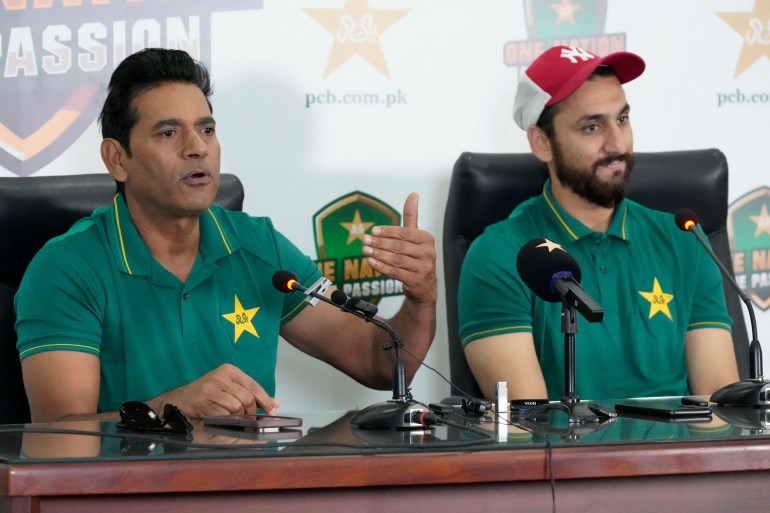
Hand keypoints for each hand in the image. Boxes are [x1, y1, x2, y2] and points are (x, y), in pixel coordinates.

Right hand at [152, 363, 279, 418]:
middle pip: (247, 398)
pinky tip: (222, 418)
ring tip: (234, 418)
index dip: (265, 400)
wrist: (181, 399)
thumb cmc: (207, 394)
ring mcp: (212, 388)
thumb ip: (251, 393)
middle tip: (249, 418)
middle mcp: (221, 376)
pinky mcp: (204, 400)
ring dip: (238, 417)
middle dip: (251, 412)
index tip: (272, 410)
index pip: (254, 386)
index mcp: (230, 370)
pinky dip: (226, 420)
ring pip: (237, 407)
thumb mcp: (230, 388)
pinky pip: (224, 415)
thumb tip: (274, 403)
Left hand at [362, 192, 436, 304]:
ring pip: (396, 260)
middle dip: (380, 243)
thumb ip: (411, 216)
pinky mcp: (415, 281)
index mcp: (427, 239)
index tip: (373, 230)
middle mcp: (428, 253)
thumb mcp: (415, 237)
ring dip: (378, 255)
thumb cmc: (417, 257)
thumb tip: (413, 194)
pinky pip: (395, 272)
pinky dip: (381, 267)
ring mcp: (423, 268)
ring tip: (365, 251)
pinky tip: (371, 262)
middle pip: (399, 246)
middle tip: (364, 240)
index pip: (405, 233)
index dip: (388, 232)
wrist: (424, 286)